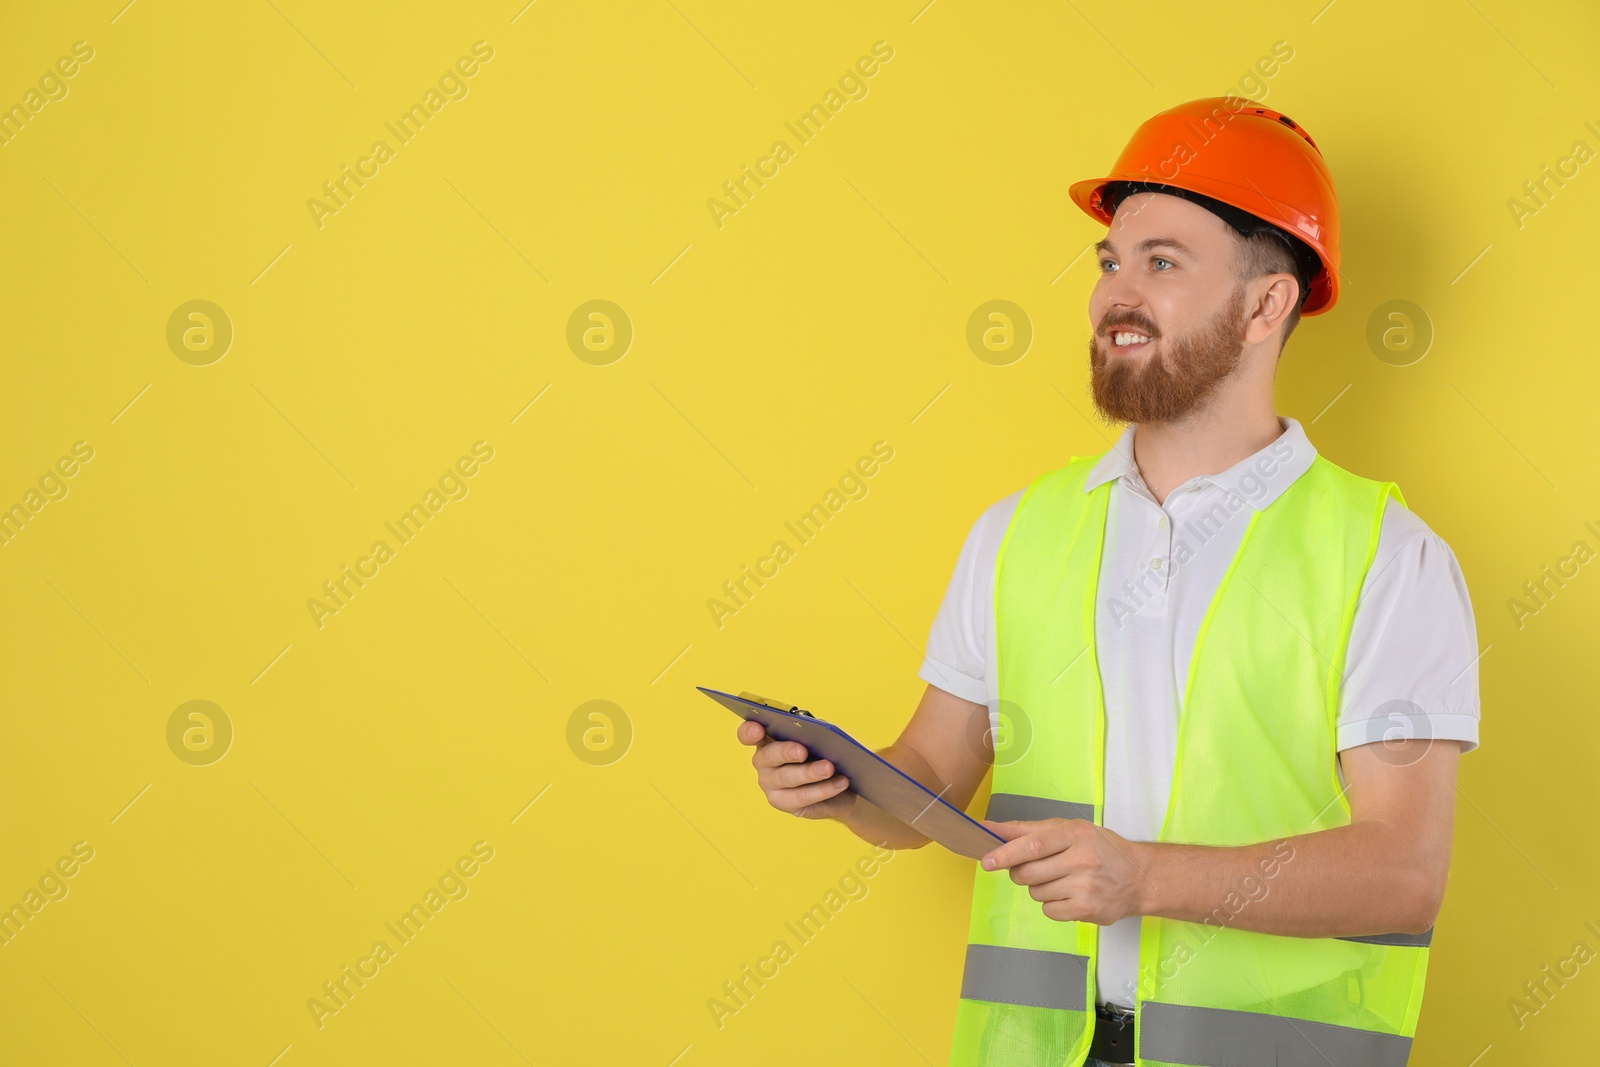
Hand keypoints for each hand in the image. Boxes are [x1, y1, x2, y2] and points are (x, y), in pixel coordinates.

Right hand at [737, 720, 856, 819]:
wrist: (839, 782)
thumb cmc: (823, 752)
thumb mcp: (818, 739)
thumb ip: (813, 733)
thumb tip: (820, 734)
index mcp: (767, 739)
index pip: (747, 734)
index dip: (749, 732)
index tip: (758, 729)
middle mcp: (763, 762)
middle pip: (768, 756)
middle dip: (786, 751)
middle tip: (803, 751)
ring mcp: (770, 785)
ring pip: (786, 778)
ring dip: (809, 773)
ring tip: (829, 768)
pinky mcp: (784, 803)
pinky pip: (803, 797)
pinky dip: (824, 789)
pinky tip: (840, 782)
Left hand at [979, 818, 1150, 925]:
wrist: (1139, 878)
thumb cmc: (1101, 849)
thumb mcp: (1069, 829)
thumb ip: (1028, 830)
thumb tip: (989, 828)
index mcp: (1076, 834)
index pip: (1033, 845)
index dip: (1006, 853)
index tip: (986, 860)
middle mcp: (1082, 860)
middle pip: (1028, 873)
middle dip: (1020, 872)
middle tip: (1033, 868)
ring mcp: (1085, 887)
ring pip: (1036, 893)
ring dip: (1039, 888)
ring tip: (1062, 879)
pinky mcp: (1087, 910)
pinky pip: (1048, 911)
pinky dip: (1052, 904)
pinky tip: (1069, 894)